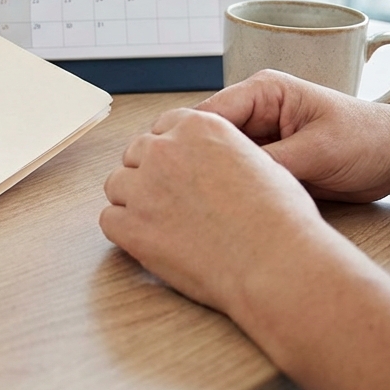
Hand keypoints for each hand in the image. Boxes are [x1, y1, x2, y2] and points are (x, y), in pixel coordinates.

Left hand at [101, 108, 332, 314]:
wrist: (277, 262)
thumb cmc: (279, 219)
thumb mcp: (256, 160)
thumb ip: (217, 151)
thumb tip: (201, 161)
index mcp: (198, 127)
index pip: (162, 128)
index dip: (169, 153)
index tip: (177, 171)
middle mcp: (165, 150)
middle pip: (135, 154)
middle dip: (150, 175)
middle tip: (173, 202)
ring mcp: (143, 187)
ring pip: (117, 184)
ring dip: (134, 201)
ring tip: (165, 224)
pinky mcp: (131, 226)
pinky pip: (110, 220)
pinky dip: (126, 231)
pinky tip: (154, 241)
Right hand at [196, 70, 389, 203]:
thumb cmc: (369, 139)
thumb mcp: (318, 150)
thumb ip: (271, 161)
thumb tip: (228, 178)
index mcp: (263, 91)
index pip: (208, 114)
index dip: (188, 142)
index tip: (178, 172)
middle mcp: (254, 112)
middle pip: (205, 137)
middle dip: (196, 163)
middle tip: (186, 195)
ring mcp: (259, 137)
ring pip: (217, 159)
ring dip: (213, 179)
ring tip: (202, 204)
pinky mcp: (267, 160)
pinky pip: (237, 174)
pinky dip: (231, 190)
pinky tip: (224, 207)